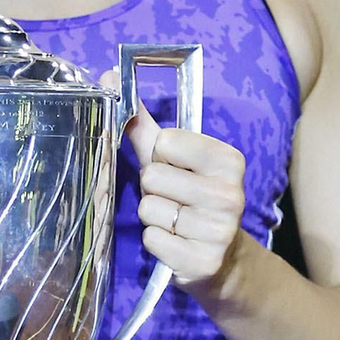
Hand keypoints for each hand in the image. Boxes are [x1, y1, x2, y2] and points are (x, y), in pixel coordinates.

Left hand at [127, 105, 247, 293]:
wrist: (221, 258)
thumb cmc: (190, 197)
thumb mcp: (174, 159)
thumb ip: (143, 124)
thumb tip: (109, 79)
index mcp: (229, 159)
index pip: (164, 142)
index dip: (160, 158)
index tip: (177, 170)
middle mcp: (230, 193)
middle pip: (153, 177)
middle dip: (154, 190)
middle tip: (174, 200)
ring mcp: (219, 230)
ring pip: (150, 209)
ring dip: (154, 217)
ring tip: (175, 222)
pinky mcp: (203, 261)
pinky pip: (153, 240)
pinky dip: (156, 242)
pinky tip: (175, 243)